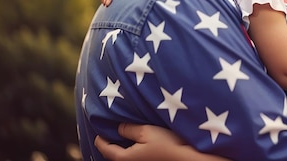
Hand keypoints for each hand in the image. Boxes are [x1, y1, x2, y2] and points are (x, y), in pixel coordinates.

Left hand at [94, 123, 229, 160]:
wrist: (187, 157)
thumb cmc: (167, 144)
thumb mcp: (146, 131)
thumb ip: (129, 129)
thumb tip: (118, 128)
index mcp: (124, 158)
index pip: (105, 148)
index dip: (101, 138)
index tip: (99, 131)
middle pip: (114, 155)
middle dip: (111, 144)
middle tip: (111, 132)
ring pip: (125, 157)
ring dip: (123, 147)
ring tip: (124, 136)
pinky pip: (134, 157)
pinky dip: (132, 150)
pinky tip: (138, 143)